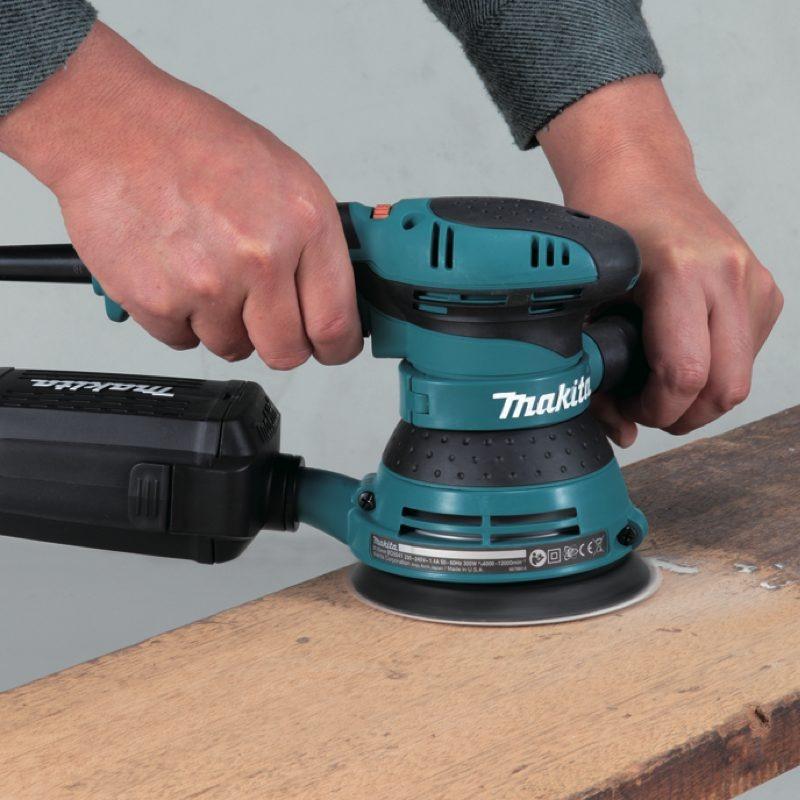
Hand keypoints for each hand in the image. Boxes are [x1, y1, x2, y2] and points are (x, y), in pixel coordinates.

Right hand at [0, 23, 361, 368]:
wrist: (110, 128)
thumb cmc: (194, 143)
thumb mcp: (285, 178)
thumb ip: (315, 244)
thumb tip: (336, 297)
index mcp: (304, 224)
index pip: (336, 323)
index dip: (336, 346)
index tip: (331, 348)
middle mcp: (259, 258)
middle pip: (286, 352)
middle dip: (279, 341)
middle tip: (265, 316)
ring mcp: (208, 285)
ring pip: (233, 348)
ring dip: (225, 324)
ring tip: (207, 271)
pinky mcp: (157, 303)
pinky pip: (183, 341)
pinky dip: (181, 318)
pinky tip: (175, 273)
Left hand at [540, 76, 782, 445]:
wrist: (642, 180)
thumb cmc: (608, 230)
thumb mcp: (586, 296)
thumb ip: (595, 365)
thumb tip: (624, 432)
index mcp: (680, 272)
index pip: (685, 374)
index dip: (655, 409)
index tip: (629, 408)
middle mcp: (728, 275)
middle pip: (725, 389)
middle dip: (683, 417)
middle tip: (646, 409)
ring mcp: (754, 281)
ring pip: (741, 380)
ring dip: (700, 399)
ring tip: (659, 382)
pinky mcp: (765, 289)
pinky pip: (747, 356)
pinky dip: (716, 372)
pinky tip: (681, 356)